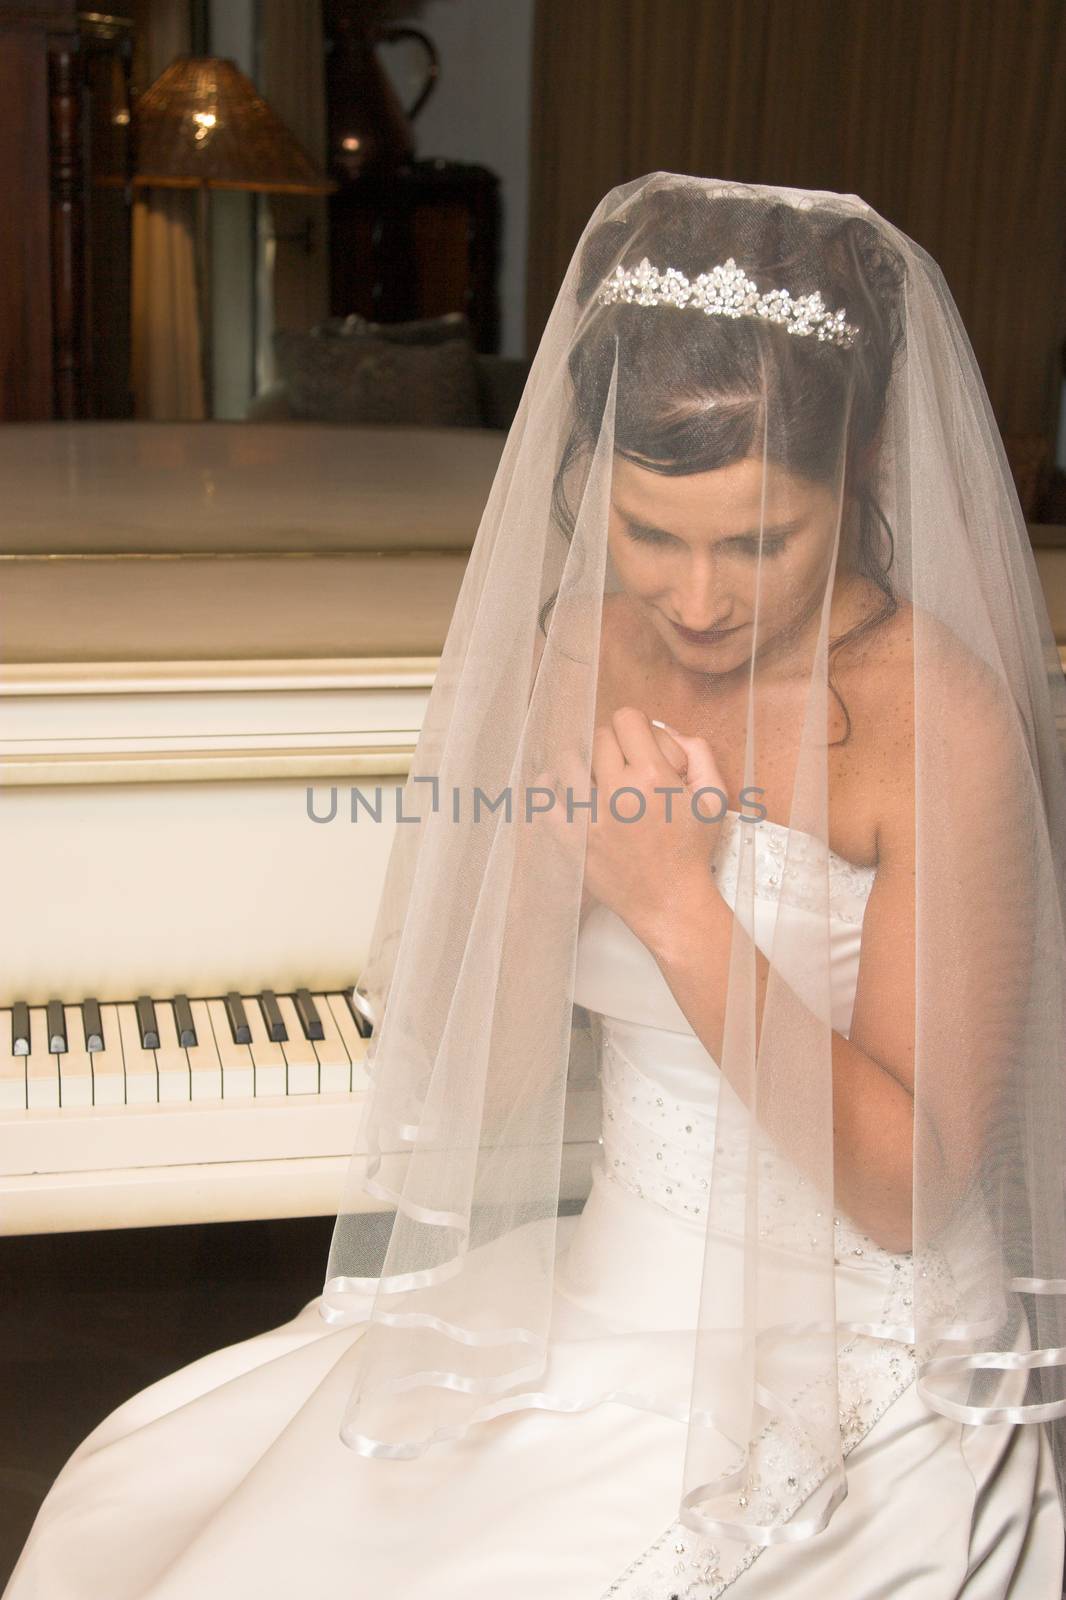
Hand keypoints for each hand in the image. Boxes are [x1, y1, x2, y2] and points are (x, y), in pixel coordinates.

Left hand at [533, 706, 728, 946]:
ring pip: (569, 763)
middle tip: (624, 765)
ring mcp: (592, 818)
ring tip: (594, 774)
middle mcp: (620, 793)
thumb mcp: (714, 797)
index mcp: (653, 777)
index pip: (626, 719)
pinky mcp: (573, 841)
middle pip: (599, 738)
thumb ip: (698, 752)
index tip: (639, 743)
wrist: (671, 901)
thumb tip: (667, 729)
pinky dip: (546, 790)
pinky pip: (545, 805)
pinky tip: (553, 784)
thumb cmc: (692, 851)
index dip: (635, 726)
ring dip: (583, 762)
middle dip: (614, 745)